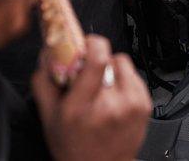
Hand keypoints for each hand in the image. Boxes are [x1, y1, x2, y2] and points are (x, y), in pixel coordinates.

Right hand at [31, 36, 151, 160]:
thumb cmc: (74, 145)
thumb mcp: (49, 117)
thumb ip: (44, 83)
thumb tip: (47, 53)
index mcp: (81, 107)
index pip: (97, 61)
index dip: (92, 43)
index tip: (85, 43)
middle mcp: (109, 105)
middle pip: (108, 58)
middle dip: (96, 59)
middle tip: (87, 73)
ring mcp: (130, 104)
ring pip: (122, 63)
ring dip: (111, 69)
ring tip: (102, 89)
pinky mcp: (144, 104)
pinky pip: (134, 75)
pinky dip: (123, 80)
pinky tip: (114, 97)